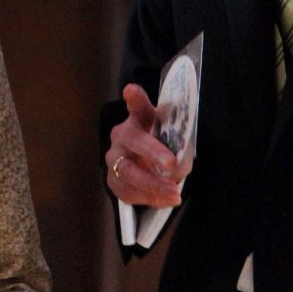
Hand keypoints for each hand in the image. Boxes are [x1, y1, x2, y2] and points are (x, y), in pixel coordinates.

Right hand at [105, 82, 190, 208]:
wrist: (144, 166)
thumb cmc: (162, 146)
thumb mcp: (173, 140)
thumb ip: (178, 146)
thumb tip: (179, 165)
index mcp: (139, 119)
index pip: (137, 106)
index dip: (135, 99)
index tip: (131, 90)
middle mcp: (122, 135)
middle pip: (134, 142)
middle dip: (153, 152)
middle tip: (171, 164)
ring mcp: (114, 158)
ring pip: (128, 172)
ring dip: (153, 185)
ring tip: (174, 195)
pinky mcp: (113, 180)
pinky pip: (128, 192)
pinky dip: (149, 198)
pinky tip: (166, 201)